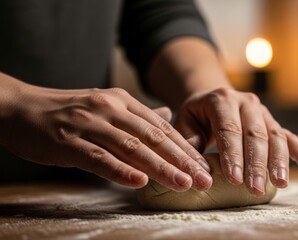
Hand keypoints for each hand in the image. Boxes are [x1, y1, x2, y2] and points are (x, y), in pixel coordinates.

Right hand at [2, 83, 211, 190]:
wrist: (21, 108)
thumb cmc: (69, 111)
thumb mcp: (107, 105)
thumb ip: (138, 114)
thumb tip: (167, 114)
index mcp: (122, 101)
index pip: (161, 126)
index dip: (185, 147)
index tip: (204, 165)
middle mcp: (110, 109)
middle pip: (153, 137)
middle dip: (182, 160)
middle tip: (204, 178)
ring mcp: (88, 124)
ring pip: (131, 147)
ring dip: (160, 167)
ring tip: (183, 183)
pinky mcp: (67, 142)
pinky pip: (98, 158)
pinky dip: (120, 170)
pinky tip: (140, 181)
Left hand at [174, 88, 297, 195]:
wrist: (213, 97)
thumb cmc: (196, 115)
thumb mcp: (184, 123)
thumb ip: (189, 145)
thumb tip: (198, 175)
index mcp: (222, 100)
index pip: (229, 129)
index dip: (232, 155)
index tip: (234, 179)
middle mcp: (246, 103)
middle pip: (255, 135)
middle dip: (256, 164)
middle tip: (254, 189)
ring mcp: (263, 112)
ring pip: (275, 136)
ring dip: (279, 161)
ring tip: (280, 184)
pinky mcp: (273, 122)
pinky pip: (289, 135)